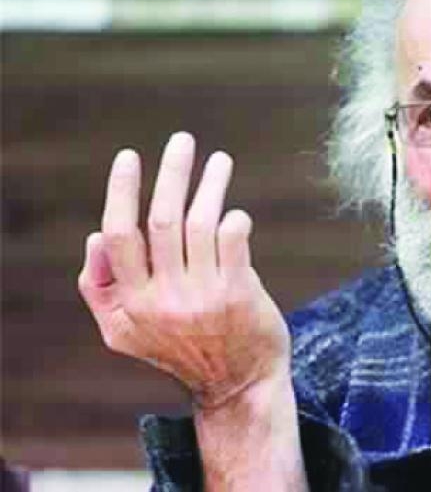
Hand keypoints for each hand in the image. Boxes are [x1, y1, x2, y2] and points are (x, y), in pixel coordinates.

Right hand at [77, 132, 289, 409]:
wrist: (237, 385)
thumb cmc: (181, 348)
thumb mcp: (124, 332)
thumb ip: (100, 288)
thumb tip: (97, 235)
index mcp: (131, 302)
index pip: (119, 235)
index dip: (122, 191)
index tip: (129, 156)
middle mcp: (164, 299)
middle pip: (162, 220)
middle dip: (172, 172)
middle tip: (182, 140)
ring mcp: (203, 297)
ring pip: (200, 224)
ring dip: (210, 184)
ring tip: (219, 161)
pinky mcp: (239, 295)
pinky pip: (234, 242)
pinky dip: (235, 220)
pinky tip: (236, 211)